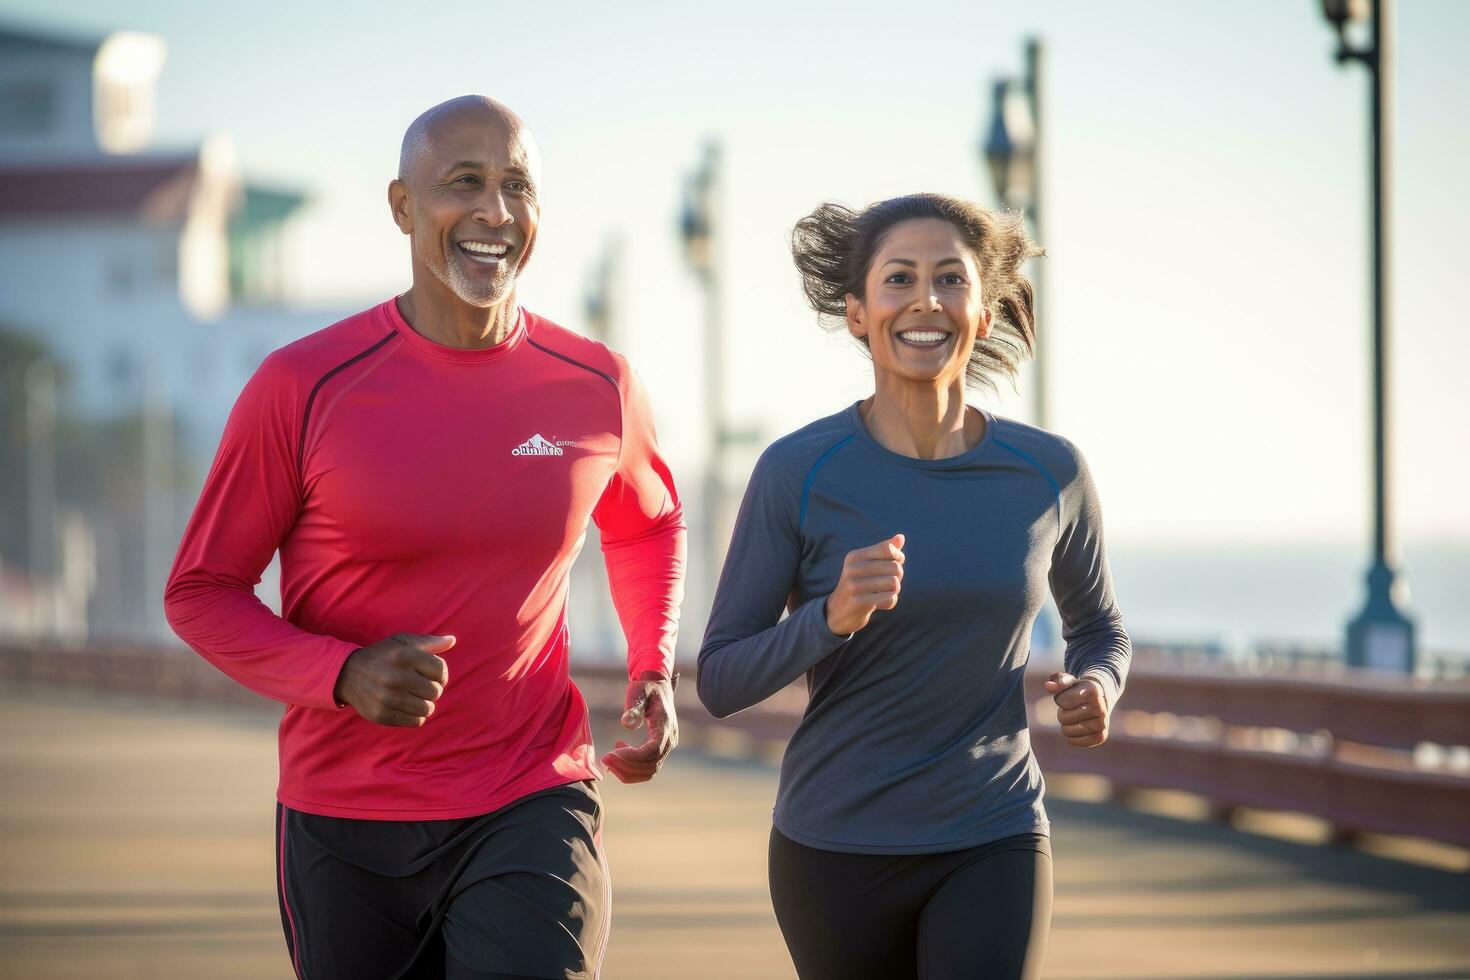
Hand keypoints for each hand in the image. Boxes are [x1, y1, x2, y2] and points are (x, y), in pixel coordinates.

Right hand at [334, 633, 453, 726]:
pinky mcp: (382, 715)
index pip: (440, 670)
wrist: (347, 675)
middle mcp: (396, 677)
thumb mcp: (401, 642)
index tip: (434, 676)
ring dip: (425, 704)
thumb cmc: (381, 656)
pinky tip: (407, 706)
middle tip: (422, 687)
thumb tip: (452, 640)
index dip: (441, 674)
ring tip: (416, 697)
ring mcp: (388, 698)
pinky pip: (415, 721)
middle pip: (436, 691)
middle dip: (433, 689)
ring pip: (427, 709)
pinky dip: (416, 716)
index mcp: (404, 655)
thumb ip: (428, 642)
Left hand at [601, 671, 678, 783]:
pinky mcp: (661, 749)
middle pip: (651, 765)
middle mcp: (670, 739)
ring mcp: (667, 746)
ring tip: (609, 759)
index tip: (611, 752)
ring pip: (650, 771)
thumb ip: (633, 706)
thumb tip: (627, 724)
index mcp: (664, 725)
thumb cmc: (645, 687)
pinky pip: (648, 768)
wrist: (658, 686)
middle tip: (605, 758)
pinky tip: (618, 753)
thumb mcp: (638, 691)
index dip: (633, 757)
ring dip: (628, 771)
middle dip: (626, 766)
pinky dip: (632, 768)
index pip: (653, 750)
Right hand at [824, 534, 904, 635]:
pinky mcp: (858, 603)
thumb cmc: (859, 585)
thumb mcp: (867, 565)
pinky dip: (890, 602)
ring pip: (894, 583)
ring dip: (894, 590)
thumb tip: (901, 537)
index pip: (887, 549)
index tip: (896, 564)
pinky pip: (889, 598)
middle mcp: (852, 569)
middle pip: (894, 567)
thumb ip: (884, 550)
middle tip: (889, 584)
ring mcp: (854, 586)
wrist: (838, 612)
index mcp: (854, 556)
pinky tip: (881, 604)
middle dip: (897, 576)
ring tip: (885, 593)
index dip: (898, 556)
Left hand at [1044, 671, 1109, 747]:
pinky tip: (1078, 728)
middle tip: (1073, 708)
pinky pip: (1073, 742)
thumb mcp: (1068, 681)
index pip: (1063, 702)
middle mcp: (1100, 708)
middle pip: (1063, 718)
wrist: (1099, 699)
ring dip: (1066, 725)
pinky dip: (1070, 736)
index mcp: (1093, 691)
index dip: (1060, 699)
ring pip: (1067, 731)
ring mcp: (1102, 723)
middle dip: (1063, 712)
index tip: (1068, 696)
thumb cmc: (1078, 689)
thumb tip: (1048, 686)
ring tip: (1076, 717)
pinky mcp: (1101, 736)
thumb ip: (1058, 681)